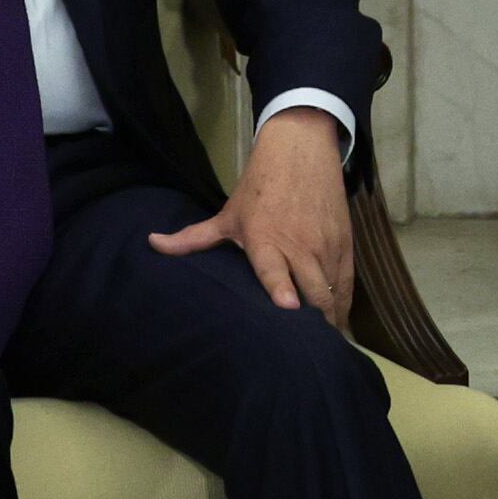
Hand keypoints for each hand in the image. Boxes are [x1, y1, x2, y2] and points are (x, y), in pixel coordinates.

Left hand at [151, 107, 354, 324]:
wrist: (301, 149)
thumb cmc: (259, 185)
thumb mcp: (228, 214)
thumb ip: (194, 238)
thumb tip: (151, 243)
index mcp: (265, 239)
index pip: (274, 269)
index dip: (282, 289)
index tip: (288, 308)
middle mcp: (299, 245)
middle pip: (311, 291)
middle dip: (312, 321)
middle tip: (302, 349)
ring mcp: (325, 246)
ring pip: (331, 291)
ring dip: (328, 318)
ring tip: (321, 345)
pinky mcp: (345, 244)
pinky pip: (346, 283)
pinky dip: (342, 304)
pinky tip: (337, 324)